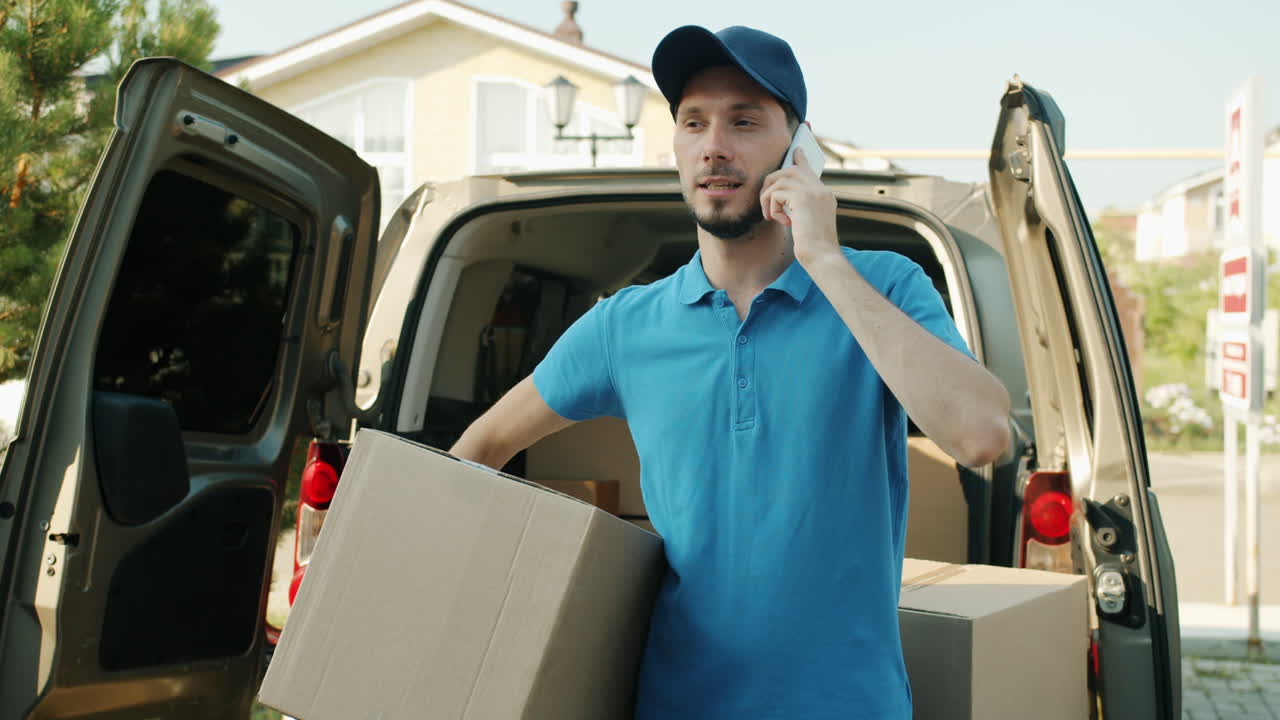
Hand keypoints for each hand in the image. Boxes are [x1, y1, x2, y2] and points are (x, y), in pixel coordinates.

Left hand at [759, 148, 839, 266]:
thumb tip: (780, 198)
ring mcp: (813, 191)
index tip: (796, 150)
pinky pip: (776, 193)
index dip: (800, 159)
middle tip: (766, 202)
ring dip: (769, 197)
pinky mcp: (802, 197)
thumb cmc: (814, 248)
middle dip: (772, 183)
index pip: (809, 170)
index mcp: (824, 195)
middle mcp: (821, 190)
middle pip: (790, 171)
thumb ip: (799, 207)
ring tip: (771, 215)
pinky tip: (781, 221)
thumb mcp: (807, 223)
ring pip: (780, 179)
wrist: (822, 256)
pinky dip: (772, 207)